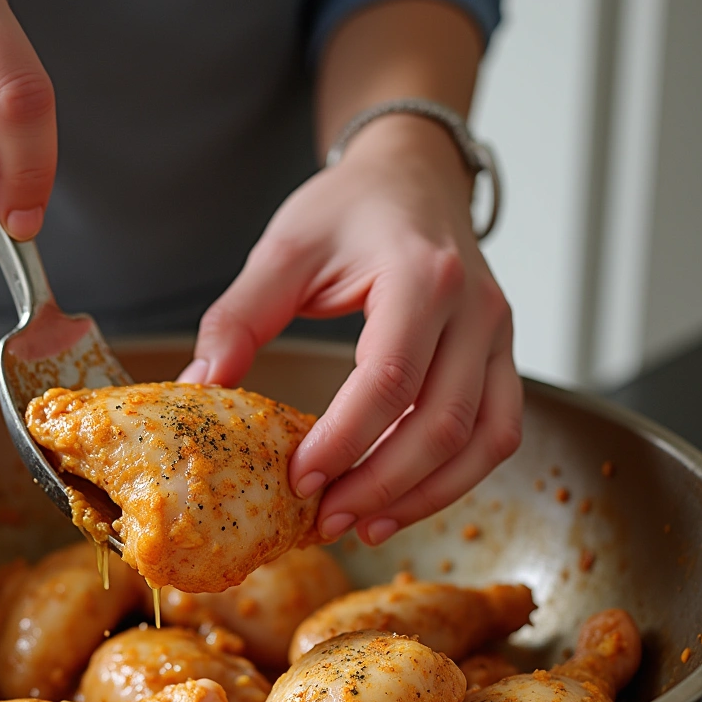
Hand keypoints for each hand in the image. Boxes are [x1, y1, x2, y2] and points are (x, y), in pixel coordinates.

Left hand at [179, 116, 521, 545]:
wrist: (414, 174)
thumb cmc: (351, 207)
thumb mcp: (285, 248)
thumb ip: (240, 316)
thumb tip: (201, 388)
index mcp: (421, 276)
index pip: (389, 379)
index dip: (344, 440)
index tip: (299, 480)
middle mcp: (475, 309)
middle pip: (441, 423)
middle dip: (382, 485)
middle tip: (327, 520)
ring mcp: (498, 336)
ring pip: (482, 439)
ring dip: (426, 495)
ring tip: (368, 526)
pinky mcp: (500, 357)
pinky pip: (497, 432)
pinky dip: (456, 478)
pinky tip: (406, 499)